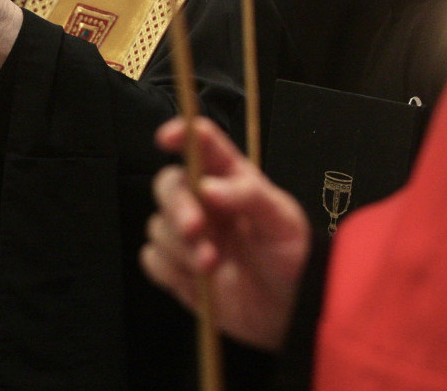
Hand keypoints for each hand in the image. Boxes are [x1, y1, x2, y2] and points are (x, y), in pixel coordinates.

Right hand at [140, 116, 310, 350]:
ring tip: (213, 266)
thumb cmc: (293, 258)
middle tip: (195, 229)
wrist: (291, 312)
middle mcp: (204, 201)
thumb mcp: (283, 222)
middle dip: (177, 206)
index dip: (182, 133)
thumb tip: (208, 186)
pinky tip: (196, 279)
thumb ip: (249, 196)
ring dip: (180, 247)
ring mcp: (188, 235)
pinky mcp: (176, 267)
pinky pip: (153, 259)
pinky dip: (170, 269)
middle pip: (168, 185)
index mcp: (231, 178)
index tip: (167, 137)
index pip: (202, 143)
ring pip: (158, 226)